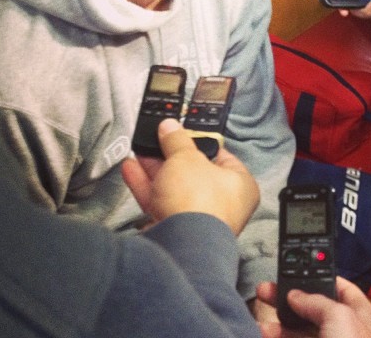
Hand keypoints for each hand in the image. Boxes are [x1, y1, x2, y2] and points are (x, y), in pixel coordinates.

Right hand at [121, 118, 259, 234]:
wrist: (180, 245)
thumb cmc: (198, 199)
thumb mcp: (187, 157)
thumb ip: (176, 140)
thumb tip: (169, 126)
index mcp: (239, 184)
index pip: (221, 156)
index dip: (199, 142)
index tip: (180, 133)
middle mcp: (222, 204)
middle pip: (193, 173)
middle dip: (170, 156)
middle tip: (155, 140)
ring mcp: (197, 220)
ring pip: (173, 188)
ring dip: (155, 169)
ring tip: (139, 150)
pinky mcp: (175, 232)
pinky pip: (160, 203)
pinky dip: (146, 186)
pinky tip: (131, 169)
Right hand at [256, 278, 370, 337]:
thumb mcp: (338, 317)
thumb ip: (316, 300)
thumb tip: (296, 295)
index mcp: (361, 317)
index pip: (342, 288)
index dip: (321, 277)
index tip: (298, 271)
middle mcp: (346, 333)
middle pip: (315, 308)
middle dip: (290, 299)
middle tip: (267, 290)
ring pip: (300, 331)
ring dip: (279, 322)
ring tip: (260, 312)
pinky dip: (276, 337)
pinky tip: (263, 332)